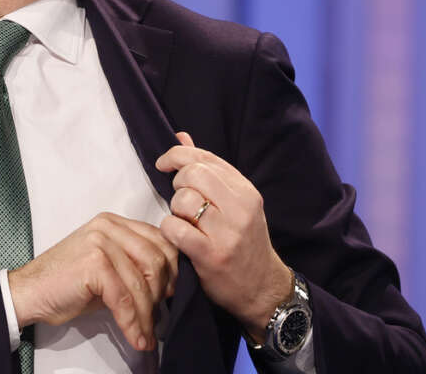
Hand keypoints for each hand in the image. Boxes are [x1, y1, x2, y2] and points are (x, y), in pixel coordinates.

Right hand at [7, 212, 177, 351]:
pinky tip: (135, 337)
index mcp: (115, 223)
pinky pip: (124, 298)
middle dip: (161, 294)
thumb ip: (133, 266)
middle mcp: (109, 227)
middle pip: (156, 259)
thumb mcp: (106, 267)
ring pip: (142, 281)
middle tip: (157, 318)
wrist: (28, 292)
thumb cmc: (67, 284)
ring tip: (145, 335)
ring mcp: (100, 243)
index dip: (172, 270)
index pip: (160, 240)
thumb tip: (168, 286)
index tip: (169, 295)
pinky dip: (133, 322)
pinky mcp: (94, 264)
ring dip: (147, 315)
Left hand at [155, 132, 292, 340]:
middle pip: (193, 174)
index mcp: (245, 190)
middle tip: (180, 200)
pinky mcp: (212, 255)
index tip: (163, 163)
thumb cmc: (244, 242)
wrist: (262, 288)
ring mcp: (227, 232)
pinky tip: (179, 238)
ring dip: (174, 211)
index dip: (178, 155)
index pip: (205, 158)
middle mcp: (240, 207)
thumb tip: (181, 136)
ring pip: (182, 201)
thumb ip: (209, 169)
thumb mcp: (236, 202)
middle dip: (177, 184)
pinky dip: (169, 231)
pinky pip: (175, 229)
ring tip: (186, 223)